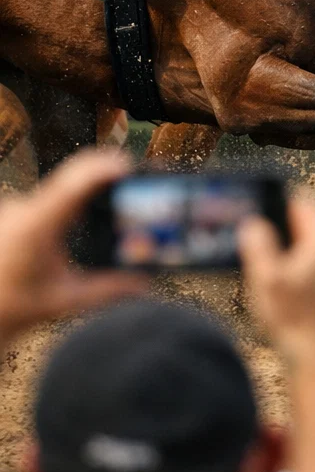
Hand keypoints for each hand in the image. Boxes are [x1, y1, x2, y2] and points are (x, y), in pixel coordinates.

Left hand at [0, 148, 147, 343]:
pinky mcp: (15, 212)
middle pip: (74, 180)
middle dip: (108, 180)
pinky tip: (89, 216)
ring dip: (90, 193)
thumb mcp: (66, 300)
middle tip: (137, 184)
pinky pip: (51, 197)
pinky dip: (74, 202)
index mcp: (35, 226)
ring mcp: (15, 208)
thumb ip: (109, 290)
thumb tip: (145, 283)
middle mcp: (22, 210)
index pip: (73, 183)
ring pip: (63, 189)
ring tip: (118, 199)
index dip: (102, 168)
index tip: (128, 165)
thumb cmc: (12, 306)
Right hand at [239, 197, 314, 357]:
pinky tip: (282, 267)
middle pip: (308, 215)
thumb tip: (253, 221)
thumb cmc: (290, 317)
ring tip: (266, 251)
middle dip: (283, 221)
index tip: (255, 211)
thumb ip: (258, 244)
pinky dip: (302, 250)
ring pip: (313, 231)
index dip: (275, 204)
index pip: (301, 202)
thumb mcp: (265, 278)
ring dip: (292, 237)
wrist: (313, 350)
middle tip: (257, 231)